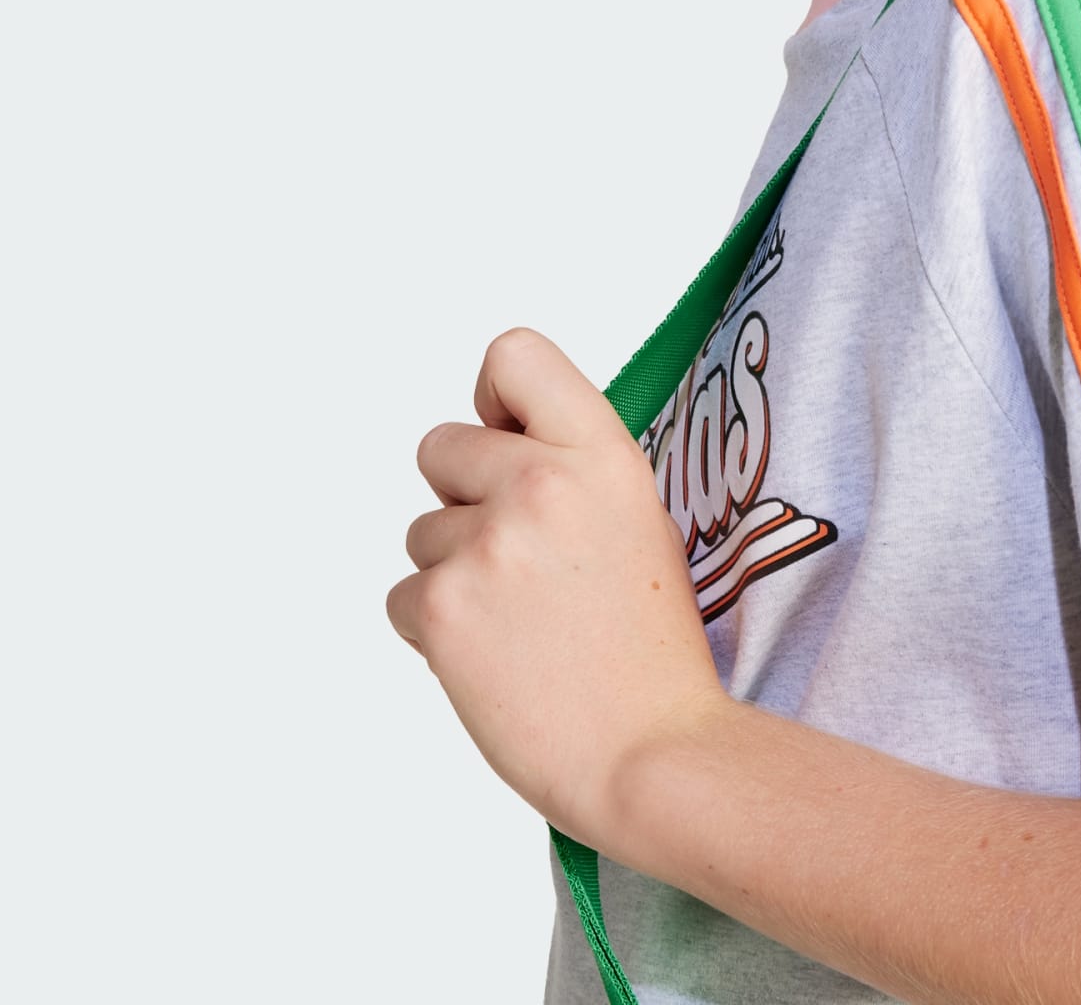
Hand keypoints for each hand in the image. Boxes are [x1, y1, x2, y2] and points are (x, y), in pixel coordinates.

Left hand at [386, 326, 727, 851]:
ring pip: (420, 531)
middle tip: (518, 559)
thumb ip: (570, 467)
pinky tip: (495, 658)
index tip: (508, 440)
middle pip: (442, 446)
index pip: (514, 355)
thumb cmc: (650, 646)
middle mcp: (542, 482)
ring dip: (452, 570)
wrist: (649, 750)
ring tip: (520, 621)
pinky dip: (435, 628)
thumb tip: (498, 442)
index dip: (497, 401)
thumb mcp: (636, 516)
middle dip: (463, 497)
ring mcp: (486, 543)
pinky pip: (403, 595)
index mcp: (602, 452)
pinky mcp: (439, 607)